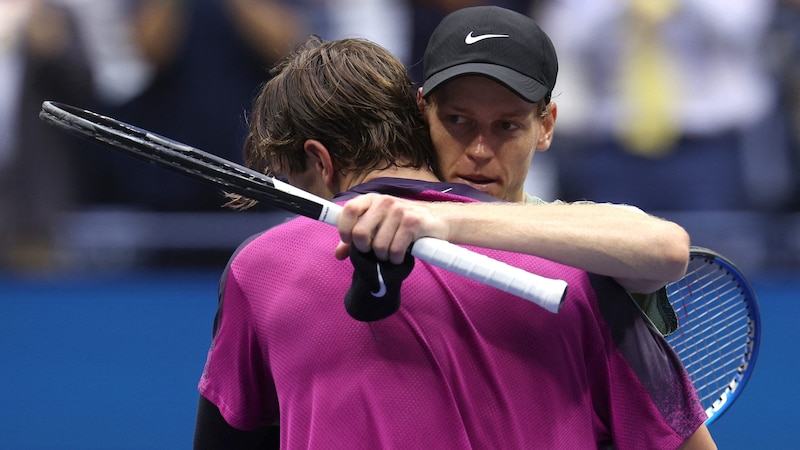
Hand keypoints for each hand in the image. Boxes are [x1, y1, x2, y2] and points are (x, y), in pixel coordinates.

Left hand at [335, 194, 450, 263]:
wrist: (438, 220)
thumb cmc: (403, 224)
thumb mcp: (379, 225)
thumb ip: (357, 237)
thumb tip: (338, 254)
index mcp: (372, 199)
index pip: (348, 210)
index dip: (344, 229)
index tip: (349, 242)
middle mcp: (384, 202)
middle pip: (360, 233)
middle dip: (365, 249)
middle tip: (374, 252)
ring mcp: (399, 211)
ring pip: (379, 246)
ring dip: (383, 257)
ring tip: (391, 254)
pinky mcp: (413, 223)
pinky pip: (395, 250)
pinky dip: (396, 259)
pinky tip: (400, 256)